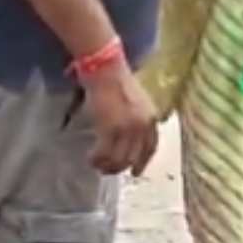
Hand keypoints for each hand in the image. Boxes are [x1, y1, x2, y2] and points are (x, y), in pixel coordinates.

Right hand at [82, 61, 158, 175]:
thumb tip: (131, 138)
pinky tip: (90, 159)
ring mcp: (127, 128)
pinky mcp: (110, 128)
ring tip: (97, 165)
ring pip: (119, 159)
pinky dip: (96, 159)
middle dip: (120, 167)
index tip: (135, 172)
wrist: (106, 70)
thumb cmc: (118, 82)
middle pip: (134, 157)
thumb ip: (139, 119)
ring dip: (107, 166)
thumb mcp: (138, 101)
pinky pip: (104, 153)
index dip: (142, 162)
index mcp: (151, 117)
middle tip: (108, 171)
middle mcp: (143, 125)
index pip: (151, 147)